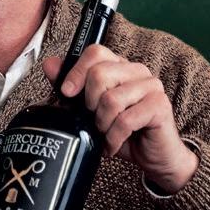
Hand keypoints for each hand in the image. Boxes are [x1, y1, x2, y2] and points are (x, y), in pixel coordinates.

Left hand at [45, 44, 198, 192]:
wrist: (152, 157)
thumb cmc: (122, 131)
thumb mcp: (91, 109)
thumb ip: (72, 86)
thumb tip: (50, 64)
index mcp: (120, 66)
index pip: (95, 52)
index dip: (77, 71)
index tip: (67, 92)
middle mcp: (137, 71)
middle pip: (100, 74)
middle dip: (90, 104)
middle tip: (95, 120)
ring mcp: (152, 86)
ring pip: (111, 100)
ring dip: (102, 124)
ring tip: (106, 132)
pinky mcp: (160, 105)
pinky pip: (125, 120)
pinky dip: (114, 137)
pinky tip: (114, 143)